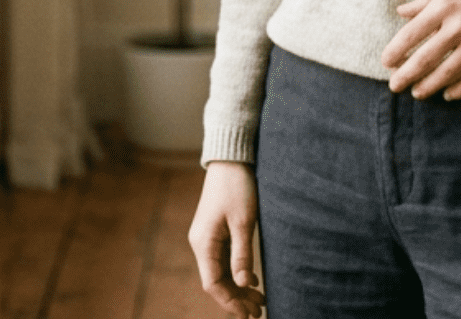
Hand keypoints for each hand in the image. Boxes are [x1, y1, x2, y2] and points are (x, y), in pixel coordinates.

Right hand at [188, 161, 265, 317]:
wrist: (230, 158)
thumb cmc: (237, 186)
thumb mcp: (243, 221)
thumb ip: (242, 254)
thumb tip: (243, 284)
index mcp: (204, 242)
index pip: (213, 284)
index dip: (231, 301)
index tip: (250, 313)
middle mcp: (202, 243)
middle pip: (217, 280)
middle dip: (236, 298)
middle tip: (258, 312)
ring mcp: (208, 237)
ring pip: (221, 271)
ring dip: (238, 286)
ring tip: (258, 300)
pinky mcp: (216, 230)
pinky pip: (224, 259)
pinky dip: (237, 271)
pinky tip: (251, 279)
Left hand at [381, 0, 460, 100]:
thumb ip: (426, 0)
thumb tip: (402, 12)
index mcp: (445, 4)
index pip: (412, 33)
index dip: (396, 51)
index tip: (385, 62)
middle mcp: (460, 25)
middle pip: (426, 58)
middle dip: (406, 75)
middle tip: (394, 86)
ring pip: (448, 72)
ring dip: (429, 86)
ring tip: (417, 93)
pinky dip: (460, 89)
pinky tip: (449, 94)